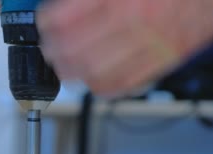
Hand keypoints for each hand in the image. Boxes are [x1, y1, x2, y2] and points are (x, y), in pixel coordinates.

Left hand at [37, 0, 212, 96]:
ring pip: (93, 73)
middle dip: (52, 51)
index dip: (46, 23)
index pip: (63, 18)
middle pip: (72, 50)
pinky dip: (100, 85)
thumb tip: (67, 9)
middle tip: (49, 48)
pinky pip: (123, 84)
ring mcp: (153, 43)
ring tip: (64, 66)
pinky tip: (92, 78)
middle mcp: (135, 20)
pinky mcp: (167, 60)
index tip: (44, 22)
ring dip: (71, 72)